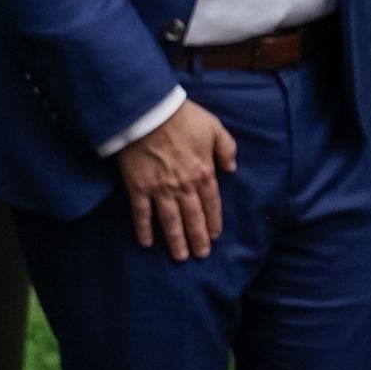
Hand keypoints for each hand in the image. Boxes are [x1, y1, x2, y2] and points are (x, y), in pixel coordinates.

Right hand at [117, 96, 238, 260]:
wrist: (148, 112)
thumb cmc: (183, 117)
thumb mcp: (214, 127)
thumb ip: (226, 148)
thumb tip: (232, 168)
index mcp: (203, 172)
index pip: (211, 203)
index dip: (213, 222)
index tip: (214, 237)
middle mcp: (183, 186)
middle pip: (192, 218)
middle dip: (197, 238)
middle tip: (200, 255)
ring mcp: (160, 189)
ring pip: (170, 221)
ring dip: (176, 241)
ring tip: (180, 257)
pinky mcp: (138, 188)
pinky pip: (141, 214)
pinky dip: (144, 229)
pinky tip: (147, 243)